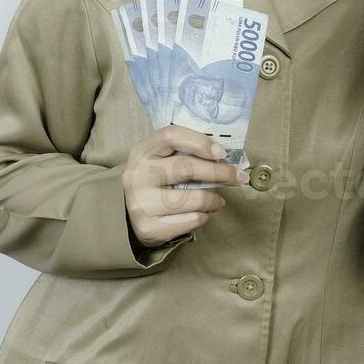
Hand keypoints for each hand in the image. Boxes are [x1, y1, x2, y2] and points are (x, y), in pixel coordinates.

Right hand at [121, 125, 246, 248]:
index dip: (200, 141)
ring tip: (218, 201)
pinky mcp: (149, 227)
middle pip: (186, 168)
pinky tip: (200, 214)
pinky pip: (190, 220)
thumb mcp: (159, 161)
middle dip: (219, 172)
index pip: (171, 136)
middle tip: (238, 177)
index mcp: (141, 152)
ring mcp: (141, 203)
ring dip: (213, 200)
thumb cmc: (154, 183)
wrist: (126, 216)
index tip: (221, 152)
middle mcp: (137, 175)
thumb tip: (223, 156)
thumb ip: (183, 153)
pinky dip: (202, 217)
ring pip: (192, 199)